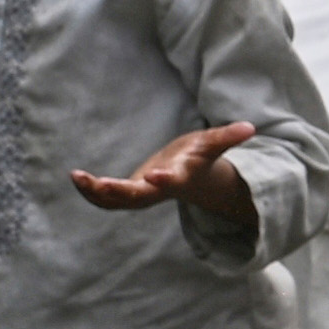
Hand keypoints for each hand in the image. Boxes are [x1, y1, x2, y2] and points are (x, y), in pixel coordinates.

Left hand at [72, 122, 261, 228]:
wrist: (190, 179)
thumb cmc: (198, 157)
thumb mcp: (211, 145)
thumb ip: (228, 137)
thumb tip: (251, 128)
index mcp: (179, 177)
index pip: (173, 181)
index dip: (165, 180)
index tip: (155, 176)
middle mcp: (158, 190)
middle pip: (138, 197)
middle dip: (118, 192)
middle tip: (100, 184)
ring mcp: (142, 195)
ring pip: (117, 201)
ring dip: (96, 194)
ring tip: (78, 177)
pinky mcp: (129, 194)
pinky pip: (107, 199)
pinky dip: (91, 192)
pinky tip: (77, 177)